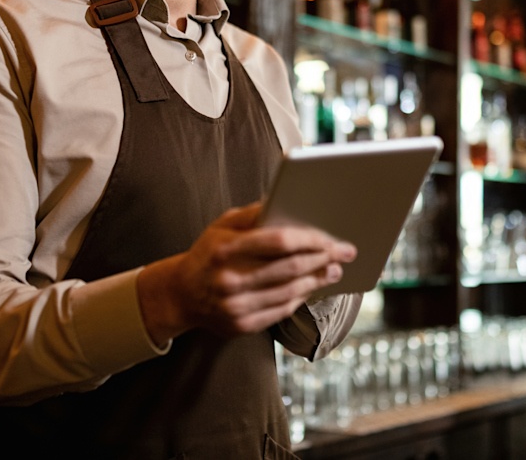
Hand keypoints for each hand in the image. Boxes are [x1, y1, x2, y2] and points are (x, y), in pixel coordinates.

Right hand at [136, 202, 356, 343]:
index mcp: (225, 249)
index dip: (309, 239)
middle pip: (289, 268)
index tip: (331, 237)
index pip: (278, 242)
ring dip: (318, 280)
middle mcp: (229, 279)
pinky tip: (313, 286)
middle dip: (322, 259)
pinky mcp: (241, 325)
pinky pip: (282, 311)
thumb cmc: (209, 253)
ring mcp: (235, 306)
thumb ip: (253, 214)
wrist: (180, 295)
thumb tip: (285, 200)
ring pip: (289, 292)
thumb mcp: (222, 226)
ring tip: (334, 269)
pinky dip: (301, 297)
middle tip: (344, 252)